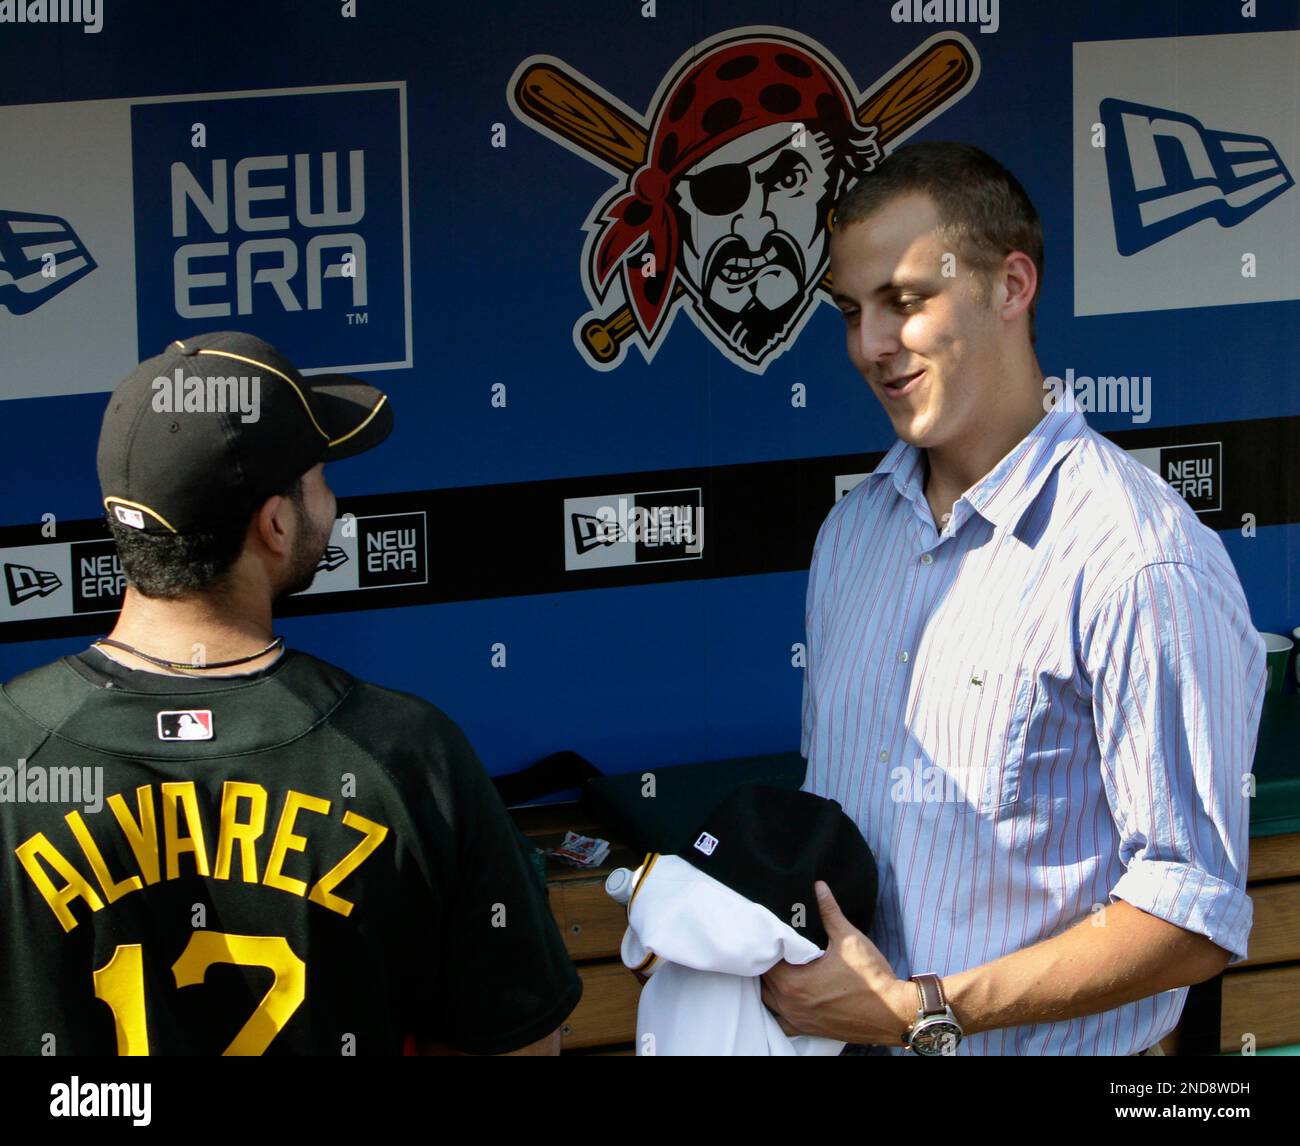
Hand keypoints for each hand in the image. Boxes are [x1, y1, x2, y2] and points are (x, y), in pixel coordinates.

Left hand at [759, 880, 913, 1044]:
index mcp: (793, 982)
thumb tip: (819, 887)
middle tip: (778, 947)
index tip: (774, 933)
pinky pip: (782, 1022)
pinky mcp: (808, 1030)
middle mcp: (789, 1004)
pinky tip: (789, 997)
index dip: (768, 945)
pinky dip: (780, 1009)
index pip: (766, 960)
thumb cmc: (871, 977)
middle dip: (768, 963)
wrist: (893, 1012)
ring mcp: (797, 1020)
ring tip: (782, 967)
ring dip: (771, 984)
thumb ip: (829, 912)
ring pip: (769, 1000)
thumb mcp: (849, 939)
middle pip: (764, 980)